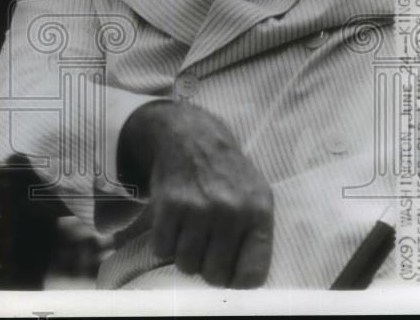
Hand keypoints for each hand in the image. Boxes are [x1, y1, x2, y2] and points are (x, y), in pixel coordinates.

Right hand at [118, 100, 272, 287]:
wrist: (191, 137)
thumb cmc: (227, 174)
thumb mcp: (257, 197)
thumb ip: (255, 237)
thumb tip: (241, 281)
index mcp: (258, 213)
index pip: (251, 277)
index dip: (236, 281)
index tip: (227, 271)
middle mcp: (231, 212)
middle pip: (214, 275)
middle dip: (206, 268)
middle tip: (204, 249)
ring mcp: (198, 208)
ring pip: (186, 265)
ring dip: (183, 256)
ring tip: (188, 235)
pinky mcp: (170, 204)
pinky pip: (161, 249)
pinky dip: (163, 243)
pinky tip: (172, 226)